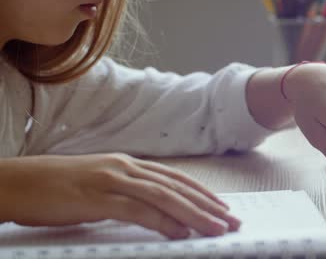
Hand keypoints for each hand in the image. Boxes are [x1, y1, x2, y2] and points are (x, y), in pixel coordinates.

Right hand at [0, 153, 239, 238]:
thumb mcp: (99, 184)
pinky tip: (180, 233)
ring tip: (216, 228)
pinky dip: (162, 221)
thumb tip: (152, 208)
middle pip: (176, 187)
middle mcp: (125, 168)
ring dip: (194, 214)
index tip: (222, 206)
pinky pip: (138, 210)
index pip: (175, 178)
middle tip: (231, 220)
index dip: (201, 192)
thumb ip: (126, 192)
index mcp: (127, 165)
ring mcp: (111, 181)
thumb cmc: (56, 187)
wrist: (17, 182)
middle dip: (208, 205)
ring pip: (164, 197)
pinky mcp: (97, 198)